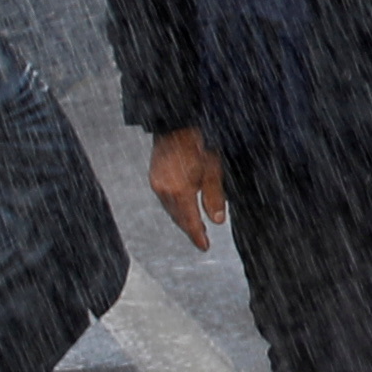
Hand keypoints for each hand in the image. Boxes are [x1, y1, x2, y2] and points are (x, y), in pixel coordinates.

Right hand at [149, 126, 226, 247]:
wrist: (176, 124)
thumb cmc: (199, 143)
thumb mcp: (214, 169)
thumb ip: (215, 197)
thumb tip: (217, 221)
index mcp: (180, 191)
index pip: (190, 221)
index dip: (198, 236)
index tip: (205, 247)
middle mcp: (164, 191)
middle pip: (178, 218)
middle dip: (190, 229)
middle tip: (202, 239)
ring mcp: (157, 184)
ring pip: (171, 210)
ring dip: (183, 219)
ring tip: (196, 226)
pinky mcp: (154, 178)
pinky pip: (166, 200)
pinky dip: (176, 208)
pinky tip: (184, 209)